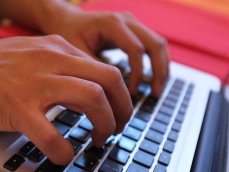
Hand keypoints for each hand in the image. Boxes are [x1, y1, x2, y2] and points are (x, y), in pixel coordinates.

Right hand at [0, 36, 131, 164]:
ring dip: (105, 125)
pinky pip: (52, 134)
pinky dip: (64, 150)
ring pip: (92, 100)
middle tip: (116, 128)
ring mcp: (35, 83)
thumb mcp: (34, 54)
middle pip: (109, 81)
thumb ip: (61, 66)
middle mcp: (52, 60)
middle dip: (123, 110)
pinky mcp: (16, 107)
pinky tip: (63, 155)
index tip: (117, 112)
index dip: (120, 96)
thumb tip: (86, 87)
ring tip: (99, 140)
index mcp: (58, 49)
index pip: (106, 70)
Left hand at [42, 10, 168, 96]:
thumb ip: (92, 69)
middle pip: (156, 44)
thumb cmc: (68, 33)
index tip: (130, 93)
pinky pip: (152, 45)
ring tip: (157, 91)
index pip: (136, 50)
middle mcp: (127, 20)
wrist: (66, 19)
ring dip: (162, 68)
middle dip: (159, 71)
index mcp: (112, 24)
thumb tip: (108, 94)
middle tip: (155, 95)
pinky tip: (152, 80)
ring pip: (158, 44)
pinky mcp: (133, 30)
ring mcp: (132, 23)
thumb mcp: (76, 51)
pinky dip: (156, 63)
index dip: (137, 74)